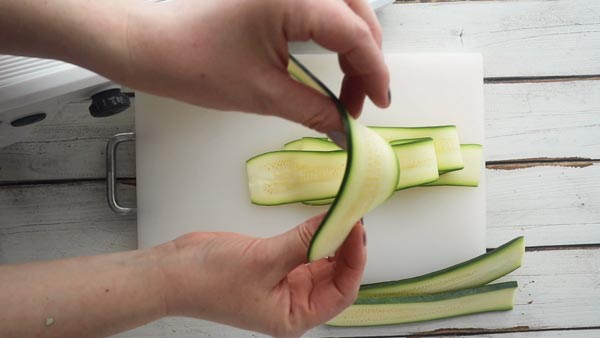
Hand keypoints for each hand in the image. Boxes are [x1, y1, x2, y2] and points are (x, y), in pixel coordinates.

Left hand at [122, 0, 389, 132]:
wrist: (151, 44)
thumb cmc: (195, 63)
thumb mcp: (263, 93)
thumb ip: (314, 109)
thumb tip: (345, 130)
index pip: (356, 34)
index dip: (374, 72)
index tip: (379, 104)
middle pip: (357, 17)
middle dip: (366, 61)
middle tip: (360, 103)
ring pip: (343, 11)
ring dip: (352, 49)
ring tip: (347, 90)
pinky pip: (321, 11)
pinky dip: (332, 38)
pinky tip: (330, 65)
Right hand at [156, 214, 366, 336]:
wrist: (172, 271)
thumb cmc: (210, 280)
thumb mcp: (264, 260)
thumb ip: (303, 242)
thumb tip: (337, 223)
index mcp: (294, 316)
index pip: (342, 291)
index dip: (355, 260)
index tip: (358, 229)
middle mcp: (294, 303)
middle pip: (336, 276)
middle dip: (347, 247)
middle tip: (353, 216)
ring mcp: (285, 284)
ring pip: (323, 262)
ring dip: (333, 240)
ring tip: (343, 215)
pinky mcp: (276, 265)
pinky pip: (305, 250)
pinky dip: (315, 236)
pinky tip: (323, 221)